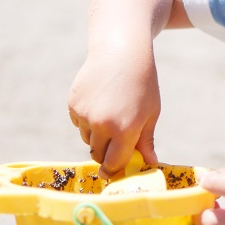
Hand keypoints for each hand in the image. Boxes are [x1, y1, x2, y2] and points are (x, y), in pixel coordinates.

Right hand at [68, 45, 160, 177]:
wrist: (121, 52)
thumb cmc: (142, 84)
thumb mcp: (151, 112)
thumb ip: (145, 141)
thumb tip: (149, 163)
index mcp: (125, 129)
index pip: (114, 163)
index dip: (114, 169)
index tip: (112, 172)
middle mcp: (102, 125)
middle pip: (98, 154)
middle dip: (106, 152)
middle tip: (116, 141)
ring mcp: (85, 114)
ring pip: (87, 139)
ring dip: (96, 135)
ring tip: (111, 112)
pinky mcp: (73, 105)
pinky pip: (78, 123)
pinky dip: (86, 120)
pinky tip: (100, 101)